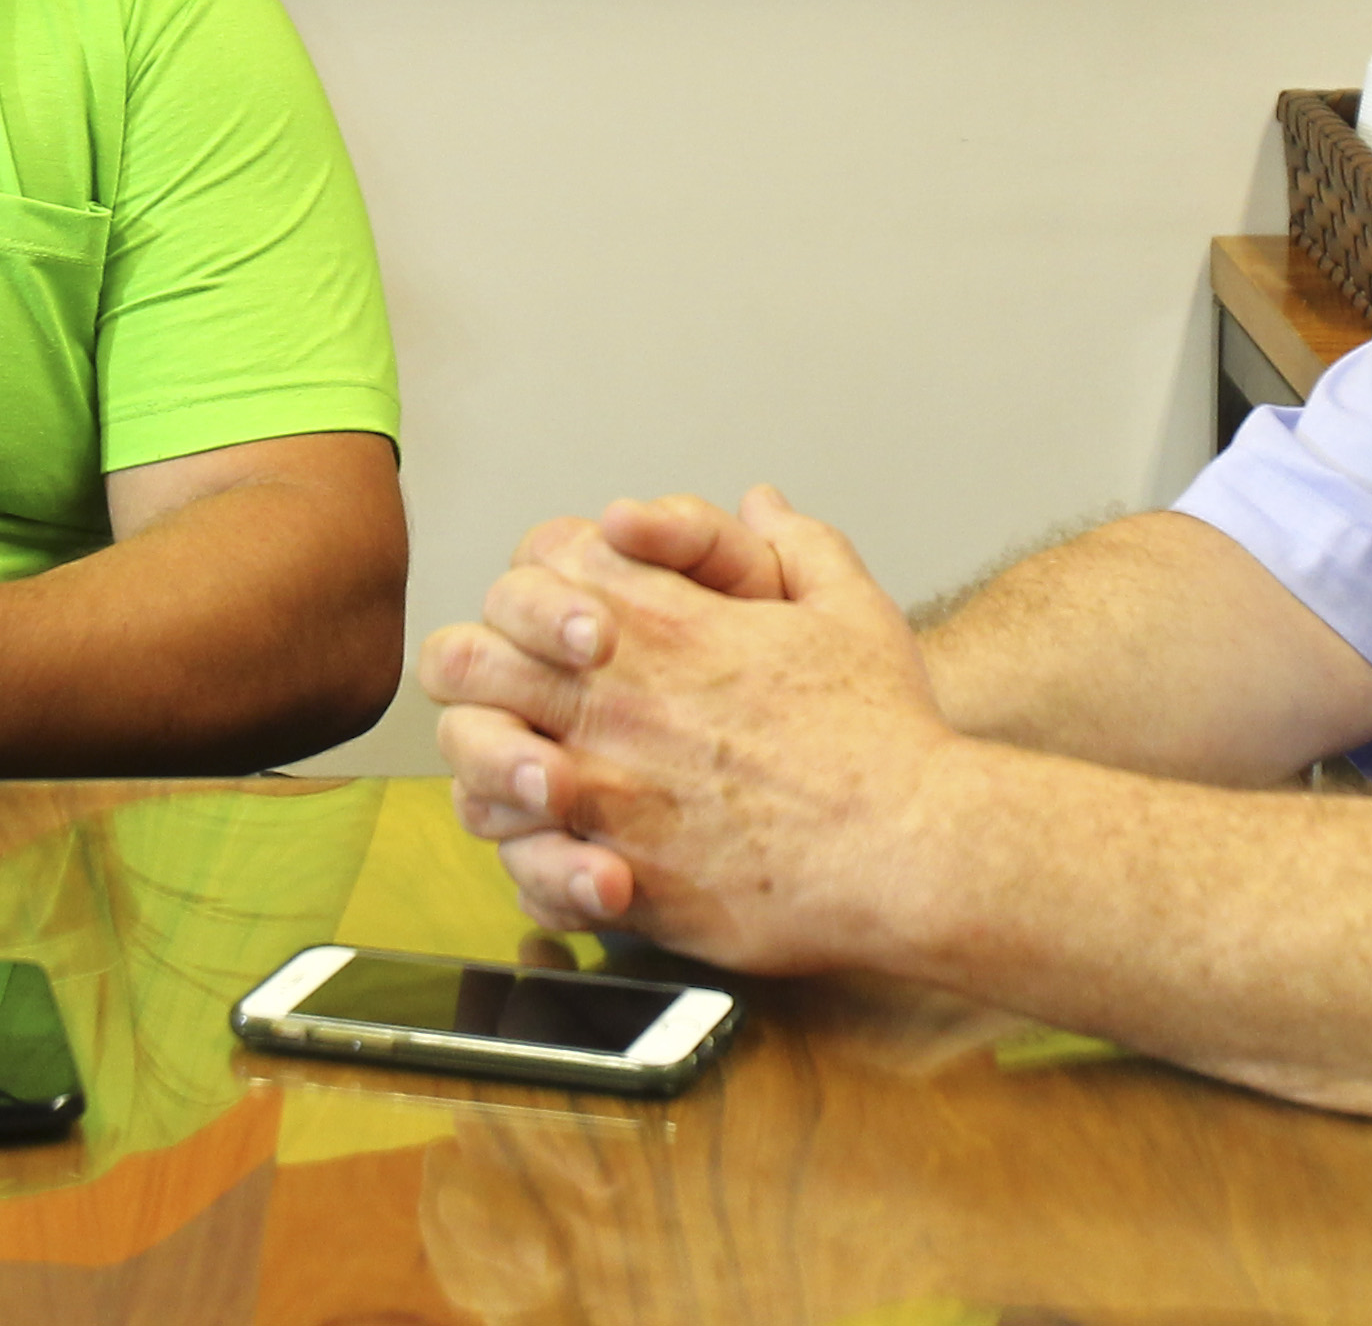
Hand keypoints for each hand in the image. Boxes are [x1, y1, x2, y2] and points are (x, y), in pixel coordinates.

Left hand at [421, 486, 951, 972]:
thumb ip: (799, 545)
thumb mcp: (851, 609)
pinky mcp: (613, 869)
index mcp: (661, 622)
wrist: (907, 846)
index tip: (558, 622)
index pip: (531, 567)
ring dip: (487, 764)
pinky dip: (527, 854)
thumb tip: (763, 503)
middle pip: (464, 658)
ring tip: (531, 778)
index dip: (532, 589)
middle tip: (513, 696)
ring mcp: (603, 784)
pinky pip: (519, 857)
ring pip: (470, 759)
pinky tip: (566, 850)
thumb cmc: (885, 734)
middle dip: (477, 671)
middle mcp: (614, 696)